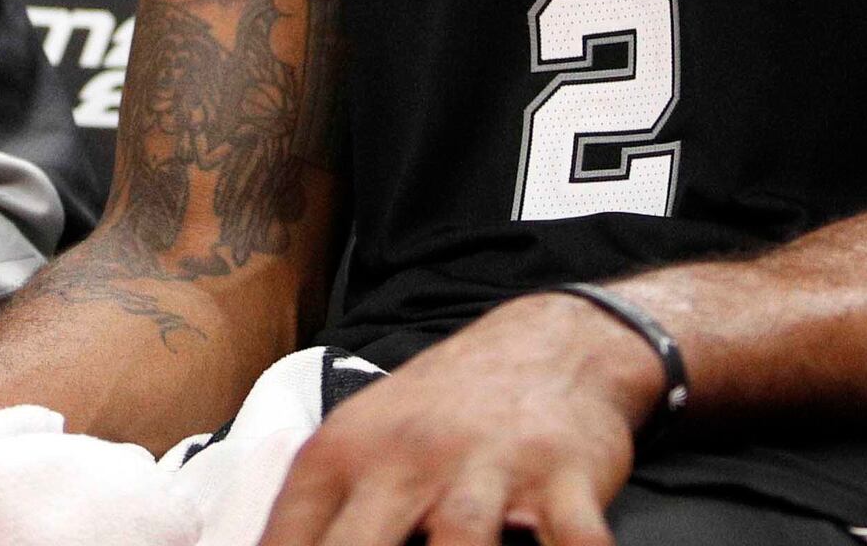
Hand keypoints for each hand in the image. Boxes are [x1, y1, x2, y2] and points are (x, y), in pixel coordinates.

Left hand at [258, 293, 661, 545]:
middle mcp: (411, 460)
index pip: (291, 541)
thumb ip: (318, 510)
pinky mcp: (566, 479)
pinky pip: (574, 542)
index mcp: (347, 453)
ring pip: (462, 545)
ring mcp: (489, 469)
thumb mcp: (364, 440)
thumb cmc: (442, 411)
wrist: (550, 341)